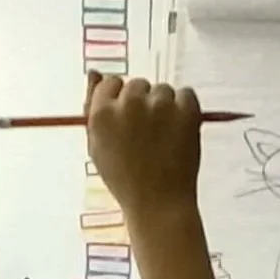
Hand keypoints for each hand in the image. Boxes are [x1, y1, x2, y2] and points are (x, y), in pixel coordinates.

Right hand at [84, 73, 202, 221]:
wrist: (158, 205)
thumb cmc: (124, 180)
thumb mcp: (97, 147)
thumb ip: (92, 109)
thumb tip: (94, 73)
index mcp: (103, 113)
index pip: (110, 84)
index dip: (119, 101)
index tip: (127, 120)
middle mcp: (129, 103)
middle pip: (138, 85)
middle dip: (142, 103)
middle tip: (147, 136)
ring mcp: (160, 104)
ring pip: (163, 90)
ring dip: (165, 107)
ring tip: (164, 139)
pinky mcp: (187, 109)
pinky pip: (186, 94)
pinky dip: (185, 109)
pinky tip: (178, 133)